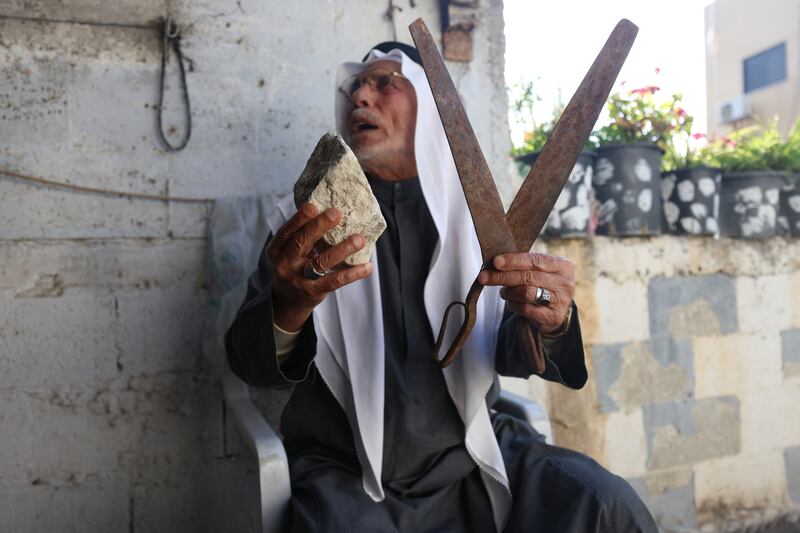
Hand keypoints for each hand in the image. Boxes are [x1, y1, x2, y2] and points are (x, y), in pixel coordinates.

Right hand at [267, 202, 372, 331]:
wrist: (287, 302)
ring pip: (321, 261)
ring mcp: (298, 279)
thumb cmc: (293, 268)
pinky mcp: (313, 292)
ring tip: (359, 239)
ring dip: (342, 249)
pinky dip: (353, 273)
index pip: (286, 231)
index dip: (299, 218)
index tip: (313, 205)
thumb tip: (327, 212)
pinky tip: (367, 266)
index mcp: (276, 250)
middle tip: (337, 213)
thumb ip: (301, 236)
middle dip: (320, 226)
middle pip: (302, 242)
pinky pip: (335, 281)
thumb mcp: (287, 253)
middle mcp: (284, 264)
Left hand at [478, 252, 574, 334]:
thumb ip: (523, 265)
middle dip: (503, 276)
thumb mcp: (540, 271)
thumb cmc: (543, 284)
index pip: (535, 260)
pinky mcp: (552, 317)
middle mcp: (564, 283)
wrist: (556, 310)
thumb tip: (496, 262)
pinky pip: (525, 309)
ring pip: (526, 293)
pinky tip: (512, 302)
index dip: (514, 261)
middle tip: (484, 277)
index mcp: (563, 266)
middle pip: (528, 277)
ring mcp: (560, 301)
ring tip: (503, 291)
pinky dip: (513, 304)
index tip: (495, 262)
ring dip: (508, 292)